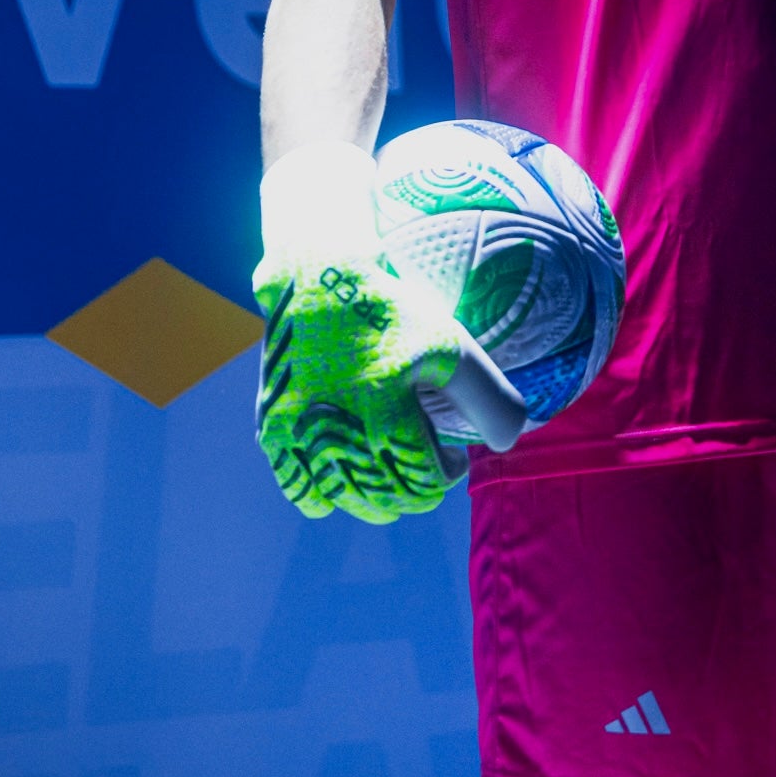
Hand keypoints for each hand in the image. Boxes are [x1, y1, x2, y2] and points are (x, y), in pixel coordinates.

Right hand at [251, 141, 527, 523]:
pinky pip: (301, 489)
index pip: (425, 485)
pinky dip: (326, 491)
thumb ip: (488, 398)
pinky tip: (345, 467)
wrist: (316, 275)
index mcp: (382, 422)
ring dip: (372, 496)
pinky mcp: (272, 430)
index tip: (450, 450)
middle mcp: (336, 439)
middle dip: (413, 488)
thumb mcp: (452, 344)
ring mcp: (298, 438)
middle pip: (386, 501)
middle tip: (422, 457)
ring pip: (344, 501)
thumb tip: (503, 443)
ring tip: (387, 463)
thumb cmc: (390, 309)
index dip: (446, 472)